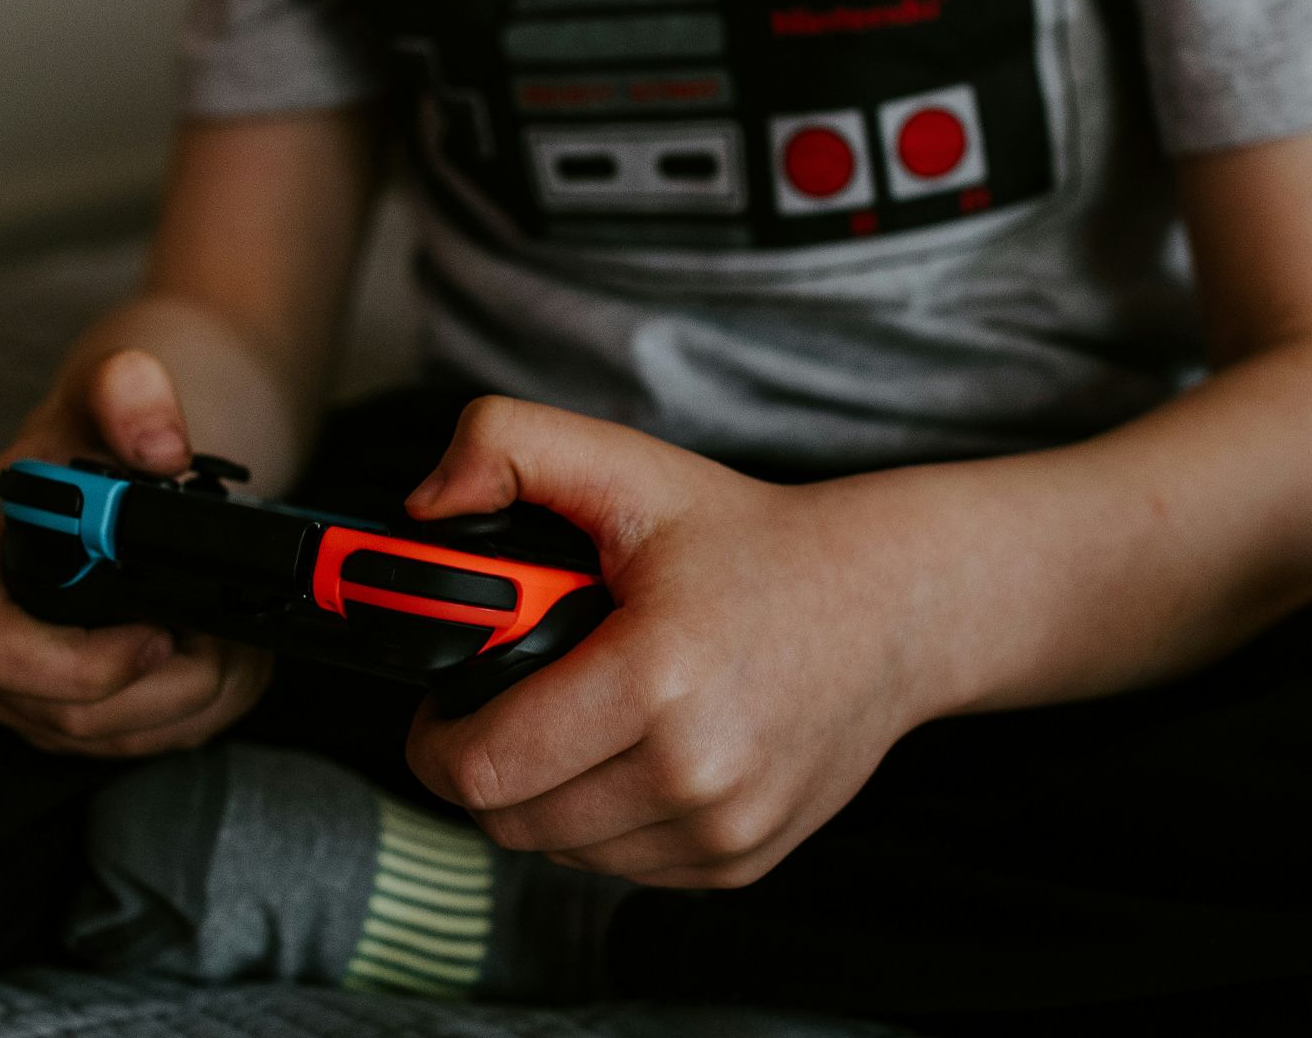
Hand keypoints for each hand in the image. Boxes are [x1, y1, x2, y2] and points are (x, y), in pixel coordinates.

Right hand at [0, 348, 271, 756]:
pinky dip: (191, 711)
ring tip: (231, 637)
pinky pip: (129, 744)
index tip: (164, 630)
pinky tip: (217, 657)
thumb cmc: (94, 438)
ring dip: (192, 697)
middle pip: (66, 713)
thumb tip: (161, 446)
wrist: (105, 472)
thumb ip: (131, 394)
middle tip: (226, 634)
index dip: (88, 662)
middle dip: (167, 684)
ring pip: (109, 738)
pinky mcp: (47, 718)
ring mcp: (0, 688)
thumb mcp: (112, 392)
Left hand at [403, 397, 946, 888]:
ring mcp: (723, 829)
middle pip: (510, 820)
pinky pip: (619, 866)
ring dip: (540, 797)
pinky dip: (600, 820)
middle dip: (480, 767)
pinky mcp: (738, 862)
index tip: (443, 702)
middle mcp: (697, 771)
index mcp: (657, 677)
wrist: (889, 607)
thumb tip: (423, 507)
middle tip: (498, 706)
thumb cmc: (749, 541)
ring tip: (569, 721)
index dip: (434, 738)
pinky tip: (626, 752)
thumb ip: (506, 446)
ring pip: (559, 851)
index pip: (484, 767)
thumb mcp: (627, 466)